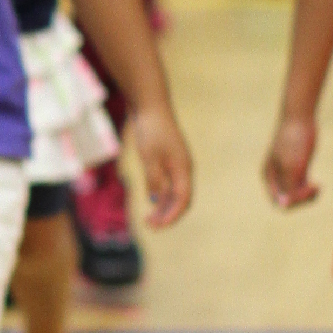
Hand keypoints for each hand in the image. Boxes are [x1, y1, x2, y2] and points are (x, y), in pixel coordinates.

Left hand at [128, 103, 192, 228]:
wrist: (150, 105)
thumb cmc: (150, 130)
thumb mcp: (149, 157)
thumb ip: (154, 179)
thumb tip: (156, 198)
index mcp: (183, 169)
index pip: (182, 200)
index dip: (171, 216)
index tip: (157, 226)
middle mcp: (183, 168)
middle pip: (180, 199)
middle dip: (167, 215)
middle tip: (150, 226)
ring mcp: (177, 164)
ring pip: (174, 192)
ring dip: (163, 207)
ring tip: (149, 218)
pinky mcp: (168, 159)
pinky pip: (169, 183)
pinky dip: (161, 194)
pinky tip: (151, 199)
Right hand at [262, 114, 318, 209]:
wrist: (300, 117)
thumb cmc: (295, 140)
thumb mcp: (293, 166)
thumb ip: (288, 186)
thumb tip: (283, 206)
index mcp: (269, 176)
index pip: (279, 201)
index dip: (294, 200)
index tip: (308, 186)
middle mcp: (275, 176)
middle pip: (287, 200)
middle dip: (301, 198)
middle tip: (316, 187)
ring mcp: (286, 172)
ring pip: (295, 194)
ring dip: (307, 196)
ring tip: (318, 187)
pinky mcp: (297, 167)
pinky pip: (301, 186)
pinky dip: (309, 189)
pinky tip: (318, 184)